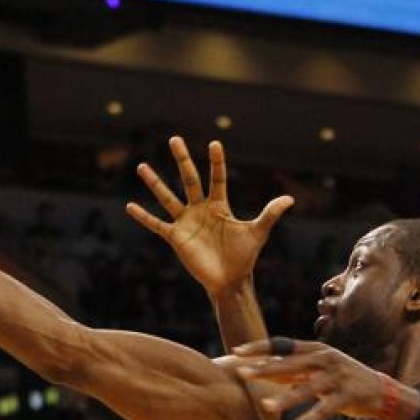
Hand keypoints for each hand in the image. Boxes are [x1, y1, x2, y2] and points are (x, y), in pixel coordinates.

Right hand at [127, 136, 293, 294]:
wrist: (230, 280)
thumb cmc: (244, 257)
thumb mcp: (258, 232)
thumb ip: (270, 214)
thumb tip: (289, 199)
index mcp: (219, 206)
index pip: (217, 178)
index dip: (216, 162)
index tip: (214, 143)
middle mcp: (200, 210)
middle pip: (189, 179)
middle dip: (182, 159)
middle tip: (174, 139)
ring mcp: (186, 222)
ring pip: (167, 197)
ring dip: (155, 183)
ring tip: (141, 167)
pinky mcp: (176, 238)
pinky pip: (156, 225)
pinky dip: (143, 217)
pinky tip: (129, 206)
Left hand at [233, 339, 401, 419]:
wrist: (381, 391)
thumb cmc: (341, 380)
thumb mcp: (317, 370)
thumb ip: (292, 370)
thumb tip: (261, 370)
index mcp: (315, 349)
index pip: (282, 345)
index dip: (259, 348)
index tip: (237, 351)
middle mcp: (325, 359)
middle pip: (291, 363)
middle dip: (266, 369)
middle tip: (243, 374)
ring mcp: (338, 377)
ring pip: (307, 388)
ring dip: (287, 398)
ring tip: (267, 406)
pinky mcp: (349, 395)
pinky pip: (326, 409)